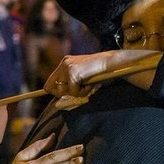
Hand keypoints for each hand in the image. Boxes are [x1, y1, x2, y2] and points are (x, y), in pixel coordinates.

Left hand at [44, 50, 160, 98]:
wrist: (113, 64)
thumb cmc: (101, 73)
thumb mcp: (83, 78)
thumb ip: (71, 85)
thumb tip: (60, 101)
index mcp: (65, 62)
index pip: (49, 83)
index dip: (56, 92)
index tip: (66, 95)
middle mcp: (64, 63)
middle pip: (51, 89)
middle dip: (66, 94)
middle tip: (81, 89)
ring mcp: (68, 67)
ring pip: (63, 91)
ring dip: (76, 92)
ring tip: (88, 85)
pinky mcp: (73, 73)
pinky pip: (73, 91)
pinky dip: (83, 92)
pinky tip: (91, 84)